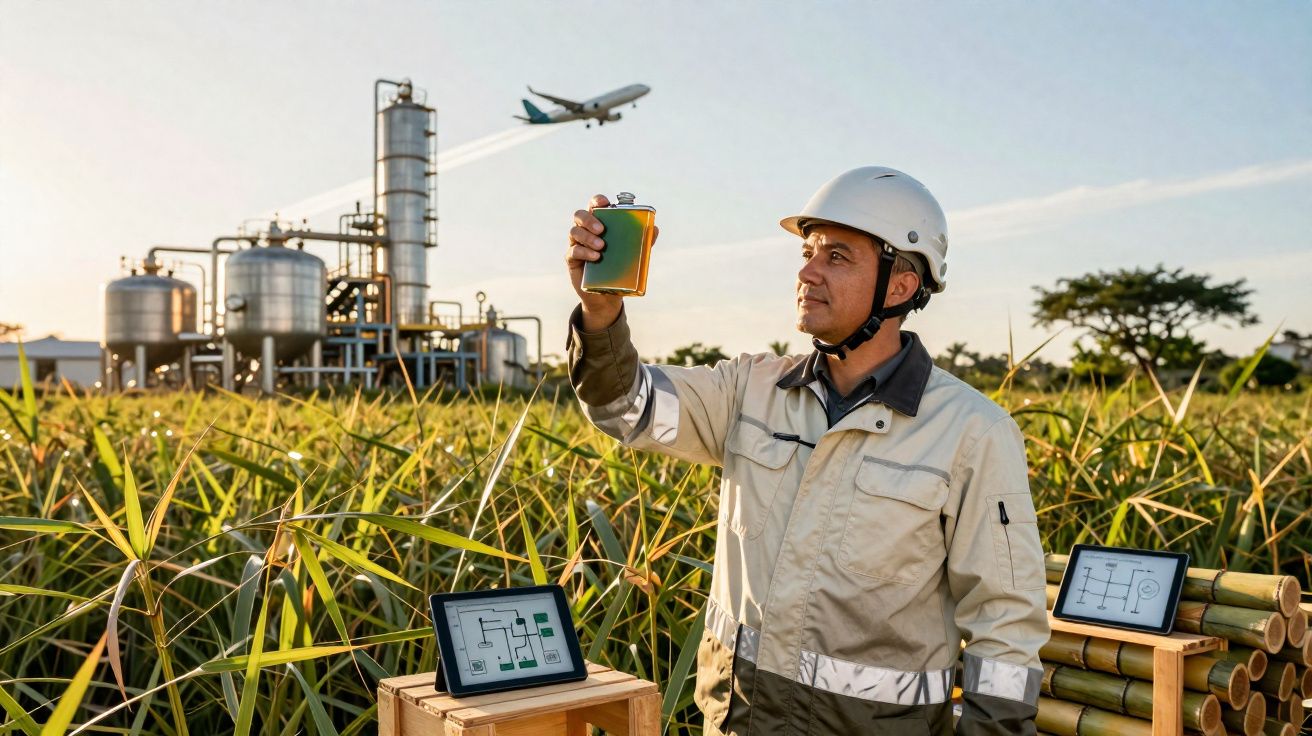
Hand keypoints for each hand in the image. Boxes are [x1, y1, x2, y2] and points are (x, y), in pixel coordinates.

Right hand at [567, 193, 658, 331]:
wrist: (607, 295)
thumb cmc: (618, 269)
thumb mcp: (632, 255)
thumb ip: (643, 242)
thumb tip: (655, 229)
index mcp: (598, 224)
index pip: (594, 206)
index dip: (597, 201)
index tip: (604, 203)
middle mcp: (585, 231)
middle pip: (579, 215)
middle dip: (589, 219)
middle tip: (602, 229)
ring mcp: (576, 244)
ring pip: (575, 232)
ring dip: (588, 236)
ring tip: (602, 246)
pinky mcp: (572, 260)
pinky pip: (573, 251)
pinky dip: (584, 252)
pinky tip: (595, 257)